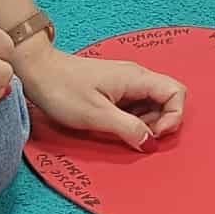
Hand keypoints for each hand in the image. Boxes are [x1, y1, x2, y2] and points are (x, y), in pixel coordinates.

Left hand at [20, 44, 186, 149]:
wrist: (37, 71)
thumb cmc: (63, 90)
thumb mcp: (96, 115)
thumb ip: (128, 128)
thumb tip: (151, 143)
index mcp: (137, 78)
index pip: (177, 92)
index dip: (173, 117)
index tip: (152, 135)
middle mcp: (136, 77)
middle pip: (168, 98)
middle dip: (160, 122)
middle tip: (136, 136)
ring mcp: (126, 82)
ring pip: (153, 103)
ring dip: (146, 123)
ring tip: (122, 132)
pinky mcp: (116, 88)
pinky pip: (137, 104)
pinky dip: (133, 119)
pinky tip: (114, 125)